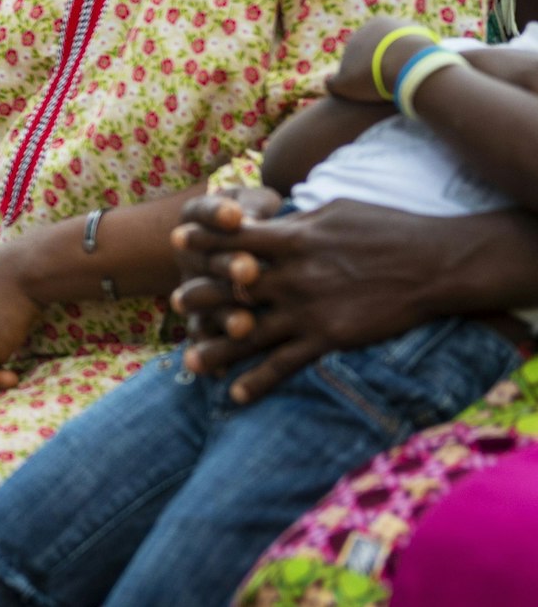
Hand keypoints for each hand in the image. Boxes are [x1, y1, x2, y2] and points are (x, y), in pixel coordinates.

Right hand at [169, 187, 283, 344]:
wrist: (224, 238)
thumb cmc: (251, 214)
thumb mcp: (251, 201)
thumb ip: (253, 207)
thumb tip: (248, 218)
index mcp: (197, 220)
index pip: (205, 213)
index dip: (218, 215)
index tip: (234, 216)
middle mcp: (190, 255)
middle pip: (208, 260)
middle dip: (227, 266)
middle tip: (249, 270)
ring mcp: (192, 288)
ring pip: (206, 303)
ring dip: (224, 315)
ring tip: (243, 326)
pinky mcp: (200, 318)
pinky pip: (202, 335)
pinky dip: (211, 351)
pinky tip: (222, 370)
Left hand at [174, 200, 444, 404]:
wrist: (434, 264)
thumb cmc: (386, 227)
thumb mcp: (334, 210)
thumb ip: (295, 221)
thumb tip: (270, 217)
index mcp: (292, 238)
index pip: (235, 237)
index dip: (203, 239)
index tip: (176, 239)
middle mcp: (293, 275)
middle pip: (231, 286)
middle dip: (200, 296)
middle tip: (172, 304)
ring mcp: (309, 309)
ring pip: (250, 333)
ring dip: (217, 348)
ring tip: (189, 361)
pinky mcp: (329, 337)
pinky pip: (285, 364)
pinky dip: (258, 381)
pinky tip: (235, 395)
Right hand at [327, 15, 434, 104]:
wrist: (405, 63)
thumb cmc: (373, 77)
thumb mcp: (344, 86)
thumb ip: (332, 83)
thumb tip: (328, 81)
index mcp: (355, 38)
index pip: (356, 54)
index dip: (363, 69)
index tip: (372, 84)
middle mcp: (373, 26)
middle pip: (377, 46)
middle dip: (381, 59)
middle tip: (389, 79)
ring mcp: (396, 24)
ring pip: (395, 42)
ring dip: (397, 54)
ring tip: (404, 74)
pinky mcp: (417, 28)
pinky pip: (413, 41)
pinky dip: (413, 52)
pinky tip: (416, 66)